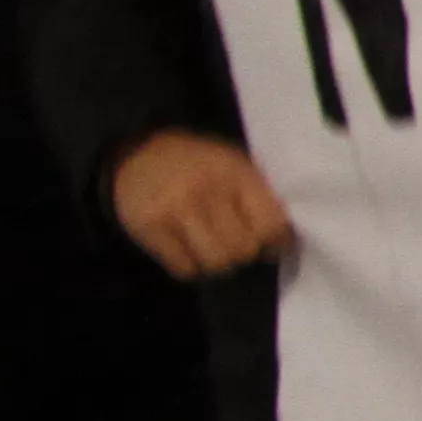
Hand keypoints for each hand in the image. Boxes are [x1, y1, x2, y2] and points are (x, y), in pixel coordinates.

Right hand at [110, 130, 296, 280]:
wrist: (139, 152)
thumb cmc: (199, 163)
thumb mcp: (235, 166)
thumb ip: (260, 198)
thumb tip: (282, 242)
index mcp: (236, 173)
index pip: (271, 224)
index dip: (275, 241)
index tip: (268, 243)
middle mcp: (207, 191)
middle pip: (242, 249)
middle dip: (243, 253)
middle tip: (234, 245)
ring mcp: (175, 210)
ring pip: (215, 263)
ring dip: (218, 264)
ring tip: (212, 249)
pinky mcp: (149, 228)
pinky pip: (184, 268)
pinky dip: (191, 267)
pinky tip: (188, 250)